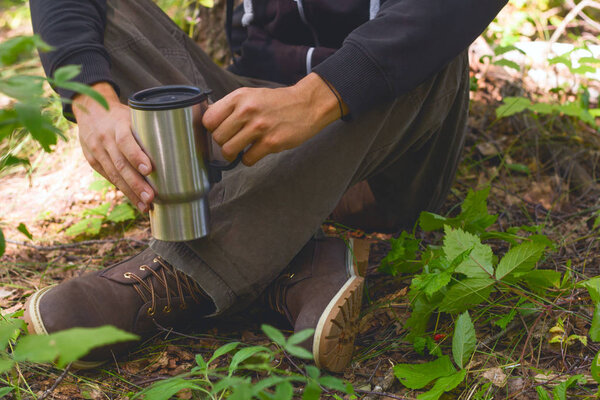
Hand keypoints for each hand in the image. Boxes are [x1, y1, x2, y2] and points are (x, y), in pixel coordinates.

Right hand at [73, 82, 154, 211]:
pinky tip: (136, 201)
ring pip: (114, 175)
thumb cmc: (121, 115)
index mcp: (117, 124)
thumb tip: (179, 145)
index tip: (148, 170)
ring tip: (146, 205)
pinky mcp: (93, 162)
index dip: (136, 156)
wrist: (90, 110)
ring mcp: (97, 151)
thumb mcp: (133, 115)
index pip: (125, 141)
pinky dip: (124, 191)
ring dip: (131, 193)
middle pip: (120, 164)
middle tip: (151, 197)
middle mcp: (105, 139)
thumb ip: (149, 129)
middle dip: (136, 183)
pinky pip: (110, 178)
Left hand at [203, 73, 347, 165]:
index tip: (221, 130)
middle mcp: (247, 111)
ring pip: (228, 151)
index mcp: (239, 97)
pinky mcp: (271, 142)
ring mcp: (259, 127)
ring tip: (243, 148)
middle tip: (235, 140)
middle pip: (217, 138)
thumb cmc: (277, 103)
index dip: (212, 129)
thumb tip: (208, 121)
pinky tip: (257, 151)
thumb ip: (230, 107)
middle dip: (224, 143)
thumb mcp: (251, 95)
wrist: (306, 105)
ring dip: (234, 154)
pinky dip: (249, 159)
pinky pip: (247, 160)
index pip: (208, 119)